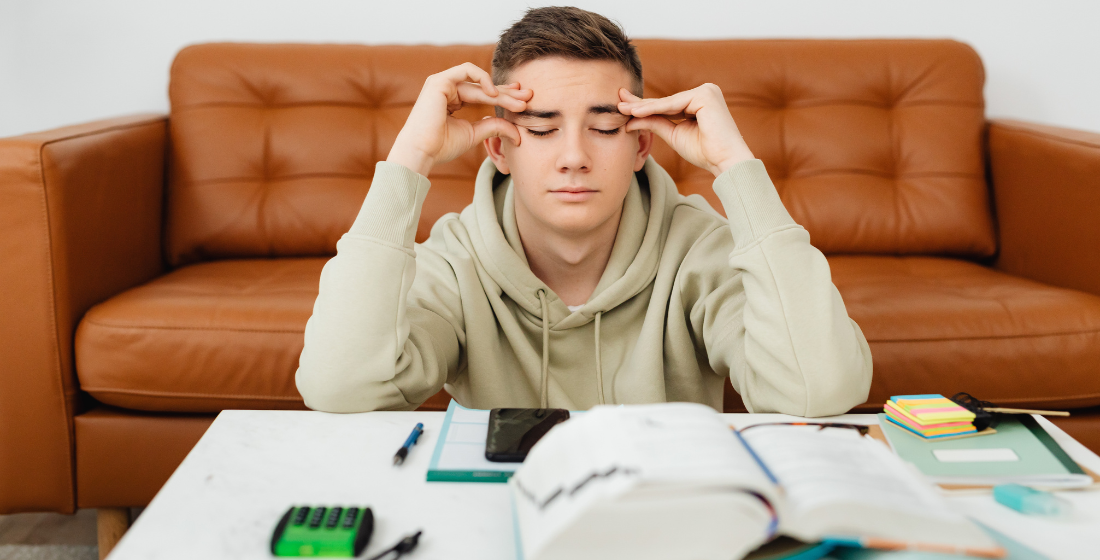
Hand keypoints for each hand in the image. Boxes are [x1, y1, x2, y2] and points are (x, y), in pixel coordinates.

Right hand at [387, 63, 531, 175]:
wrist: (422, 151)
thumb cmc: (441, 146)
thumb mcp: (474, 134)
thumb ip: (494, 127)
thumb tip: (517, 132)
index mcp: (454, 101)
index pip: (483, 94)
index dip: (504, 95)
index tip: (523, 101)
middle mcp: (448, 89)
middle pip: (484, 87)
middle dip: (508, 92)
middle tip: (528, 97)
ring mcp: (442, 83)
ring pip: (479, 82)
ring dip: (501, 91)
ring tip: (517, 102)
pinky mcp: (439, 80)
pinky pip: (466, 70)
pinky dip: (482, 78)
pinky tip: (494, 93)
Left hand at [618, 84, 754, 176]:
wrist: (725, 162)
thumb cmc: (705, 152)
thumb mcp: (674, 134)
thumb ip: (655, 122)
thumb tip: (631, 117)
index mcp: (700, 100)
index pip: (667, 104)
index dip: (644, 106)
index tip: (624, 106)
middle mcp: (705, 91)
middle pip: (665, 101)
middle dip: (640, 103)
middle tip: (617, 100)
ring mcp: (706, 91)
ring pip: (667, 102)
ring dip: (644, 107)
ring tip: (623, 109)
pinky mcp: (705, 95)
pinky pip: (673, 104)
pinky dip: (654, 109)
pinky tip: (637, 112)